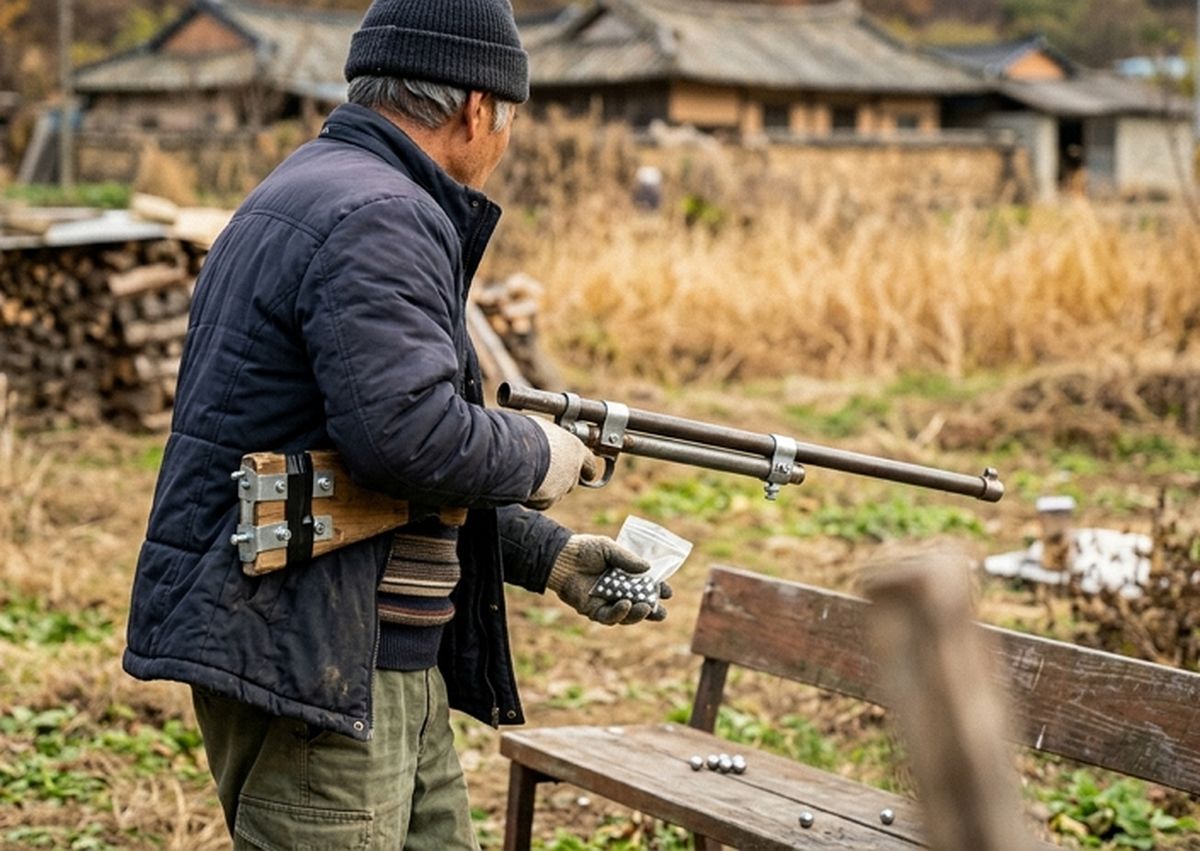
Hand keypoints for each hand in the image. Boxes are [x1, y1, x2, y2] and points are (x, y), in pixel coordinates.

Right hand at [525, 418, 597, 509]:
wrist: (517, 453)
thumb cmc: (528, 434)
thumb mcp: (544, 429)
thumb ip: (553, 440)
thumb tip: (546, 439)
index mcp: (575, 450)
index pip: (589, 464)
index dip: (587, 469)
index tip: (588, 474)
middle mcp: (572, 472)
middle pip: (570, 480)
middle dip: (559, 477)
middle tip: (543, 468)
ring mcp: (561, 489)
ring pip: (555, 491)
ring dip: (545, 485)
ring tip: (528, 473)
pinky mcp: (546, 501)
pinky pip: (540, 500)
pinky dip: (533, 495)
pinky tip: (522, 483)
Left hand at [547, 535, 672, 625]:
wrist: (561, 557)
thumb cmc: (584, 549)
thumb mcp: (609, 548)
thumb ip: (627, 559)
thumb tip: (648, 569)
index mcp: (625, 576)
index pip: (646, 586)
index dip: (658, 590)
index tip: (668, 592)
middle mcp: (618, 591)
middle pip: (639, 605)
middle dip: (652, 611)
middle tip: (661, 612)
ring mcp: (606, 602)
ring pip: (627, 615)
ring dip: (638, 614)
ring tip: (646, 607)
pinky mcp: (593, 611)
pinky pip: (609, 617)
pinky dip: (619, 613)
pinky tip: (625, 604)